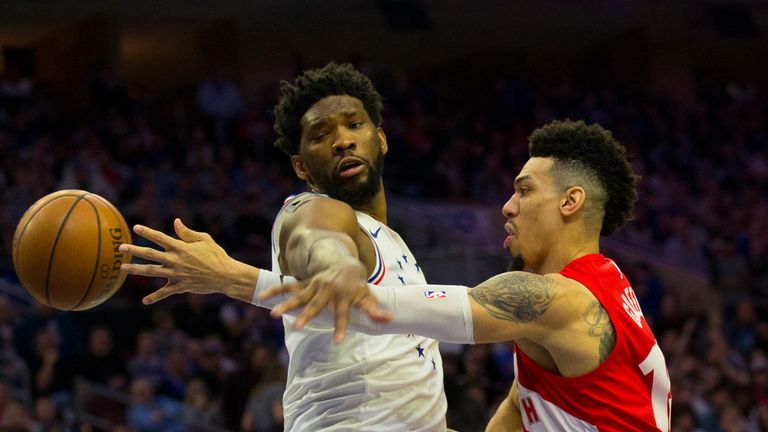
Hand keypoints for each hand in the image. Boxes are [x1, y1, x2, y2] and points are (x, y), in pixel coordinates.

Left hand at [120, 218, 246, 303]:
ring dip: (136, 269)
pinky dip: (154, 297)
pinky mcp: (180, 287)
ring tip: (124, 268)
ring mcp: (176, 274)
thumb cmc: (216, 255)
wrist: (225, 276)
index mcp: (181, 247)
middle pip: (150, 254)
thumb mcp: (204, 240)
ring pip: (151, 271)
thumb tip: (175, 222)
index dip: (147, 232)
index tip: (135, 227)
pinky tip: (144, 301)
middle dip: (134, 250)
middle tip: (121, 248)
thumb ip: (187, 232)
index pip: (160, 237)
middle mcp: (175, 260)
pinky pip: (164, 293)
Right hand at [259, 260, 391, 341]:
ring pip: (297, 296)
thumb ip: (374, 310)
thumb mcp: (367, 296)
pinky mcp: (304, 284)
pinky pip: (287, 287)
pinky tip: (261, 297)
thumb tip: (389, 319)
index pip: (342, 314)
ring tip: (273, 315)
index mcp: (342, 296)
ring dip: (285, 305)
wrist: (344, 262)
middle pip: (315, 306)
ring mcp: (313, 286)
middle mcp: (326, 291)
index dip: (341, 327)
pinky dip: (275, 291)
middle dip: (306, 316)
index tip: (338, 341)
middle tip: (297, 327)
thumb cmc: (357, 284)